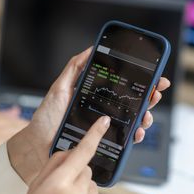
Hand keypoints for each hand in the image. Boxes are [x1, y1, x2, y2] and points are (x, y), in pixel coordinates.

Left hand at [8, 48, 170, 184]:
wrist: (37, 145)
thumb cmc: (46, 117)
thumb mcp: (60, 87)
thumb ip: (75, 68)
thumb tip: (90, 49)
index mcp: (97, 95)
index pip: (124, 86)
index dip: (141, 81)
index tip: (154, 76)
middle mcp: (105, 110)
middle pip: (134, 102)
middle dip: (150, 97)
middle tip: (156, 92)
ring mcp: (106, 127)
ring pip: (134, 120)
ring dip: (145, 116)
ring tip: (146, 114)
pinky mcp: (104, 142)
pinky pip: (125, 139)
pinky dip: (136, 135)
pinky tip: (137, 132)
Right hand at [24, 116, 108, 193]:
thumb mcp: (37, 185)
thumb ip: (55, 163)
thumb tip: (73, 151)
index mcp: (59, 182)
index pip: (82, 151)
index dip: (95, 134)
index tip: (105, 121)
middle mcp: (77, 192)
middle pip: (86, 168)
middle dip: (77, 173)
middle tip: (60, 189)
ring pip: (92, 183)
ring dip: (83, 189)